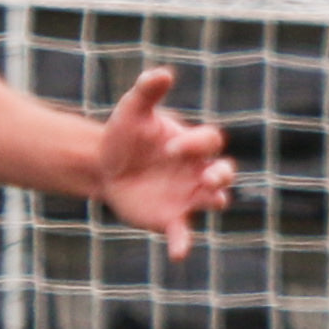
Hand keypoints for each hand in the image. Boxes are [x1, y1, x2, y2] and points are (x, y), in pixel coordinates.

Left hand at [95, 68, 238, 261]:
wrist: (103, 164)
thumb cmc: (125, 134)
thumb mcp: (132, 110)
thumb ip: (147, 91)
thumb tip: (162, 73)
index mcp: (191, 143)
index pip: (209, 141)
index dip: (196, 144)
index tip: (170, 148)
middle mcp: (197, 170)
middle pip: (225, 172)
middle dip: (222, 174)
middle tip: (211, 176)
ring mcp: (187, 196)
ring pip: (215, 200)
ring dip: (215, 200)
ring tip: (212, 201)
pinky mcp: (170, 219)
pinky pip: (183, 233)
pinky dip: (183, 244)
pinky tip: (178, 255)